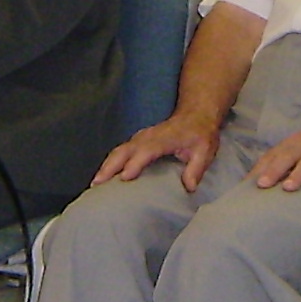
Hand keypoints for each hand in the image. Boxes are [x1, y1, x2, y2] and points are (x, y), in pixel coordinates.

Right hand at [93, 111, 223, 192]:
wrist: (195, 115)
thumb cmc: (199, 135)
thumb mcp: (205, 151)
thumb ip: (196, 168)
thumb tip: (189, 186)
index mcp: (164, 139)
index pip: (147, 150)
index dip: (135, 163)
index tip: (125, 177)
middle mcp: (148, 137)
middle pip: (125, 150)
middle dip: (110, 166)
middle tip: (98, 184)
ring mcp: (141, 138)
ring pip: (119, 151)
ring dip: (106, 166)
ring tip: (95, 184)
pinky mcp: (137, 142)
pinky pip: (121, 152)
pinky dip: (110, 163)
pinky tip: (104, 177)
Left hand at [250, 106, 300, 199]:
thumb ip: (286, 159)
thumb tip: (264, 179)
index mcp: (293, 144)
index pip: (272, 156)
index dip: (258, 170)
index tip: (244, 186)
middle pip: (286, 157)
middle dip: (273, 170)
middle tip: (260, 185)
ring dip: (298, 175)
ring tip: (288, 188)